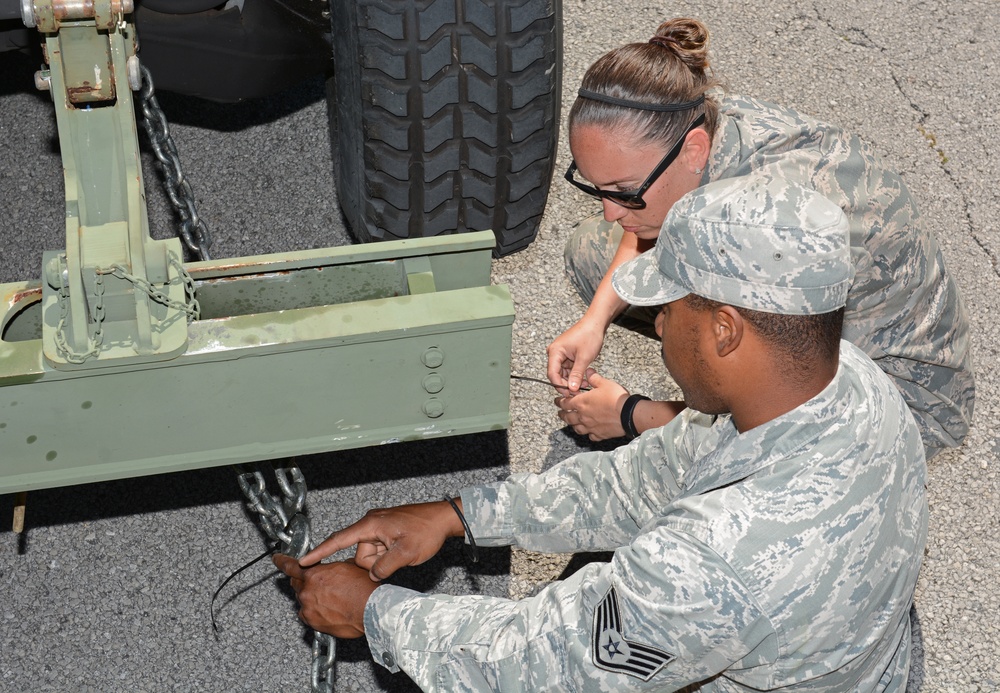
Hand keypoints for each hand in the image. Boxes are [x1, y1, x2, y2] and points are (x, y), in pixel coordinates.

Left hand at [273, 555, 375, 637]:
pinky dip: (314, 610)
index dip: (281, 561)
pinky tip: (328, 608)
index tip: (277, 559)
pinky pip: (306, 613)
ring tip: (329, 597)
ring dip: (311, 596)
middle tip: (316, 582)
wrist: (370, 610)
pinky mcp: (312, 622)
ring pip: (302, 598)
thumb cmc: (363, 590)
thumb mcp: (348, 567)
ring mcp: (308, 607)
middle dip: (303, 581)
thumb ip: (331, 567)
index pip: (290, 566)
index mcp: (314, 574)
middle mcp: (307, 590)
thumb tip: (330, 568)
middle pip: (296, 583)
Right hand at [299, 501, 463, 580]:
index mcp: (370, 525)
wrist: (444, 519)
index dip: (319, 552)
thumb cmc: (427, 530)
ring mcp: (378, 527)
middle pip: (359, 555)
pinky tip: (400, 553)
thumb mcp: (406, 554)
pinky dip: (387, 557)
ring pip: (369, 555)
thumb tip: (371, 576)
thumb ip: (383, 567)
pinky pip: (378, 550)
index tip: (303, 561)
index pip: (338, 540)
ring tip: (402, 554)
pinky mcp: (385, 531)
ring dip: (383, 561)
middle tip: (396, 559)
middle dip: (373, 564)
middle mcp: (371, 524)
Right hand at [546, 319, 606, 392]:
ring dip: (572, 380)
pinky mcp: (567, 355)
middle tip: (578, 392)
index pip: (552, 374)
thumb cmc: (589, 335)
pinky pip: (568, 369)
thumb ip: (576, 374)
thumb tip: (571, 389)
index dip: (560, 386)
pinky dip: (575, 375)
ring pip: (563, 373)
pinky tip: (583, 379)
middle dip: (566, 384)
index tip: (569, 394)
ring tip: (584, 385)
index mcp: (555, 351)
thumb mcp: (584, 358)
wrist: (595, 323)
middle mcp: (555, 352)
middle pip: (556, 374)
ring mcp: (561, 354)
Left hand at [554, 369, 628, 440]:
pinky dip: (588, 433)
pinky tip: (590, 432)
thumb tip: (589, 372)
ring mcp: (590, 427)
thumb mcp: (604, 383)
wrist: (628, 414)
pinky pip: (590, 436)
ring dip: (572, 425)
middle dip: (563, 415)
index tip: (557, 401)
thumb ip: (594, 378)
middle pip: (568, 417)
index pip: (565, 403)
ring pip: (577, 428)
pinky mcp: (599, 434)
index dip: (559, 402)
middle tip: (560, 413)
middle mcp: (583, 416)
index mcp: (582, 403)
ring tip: (572, 423)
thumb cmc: (616, 398)